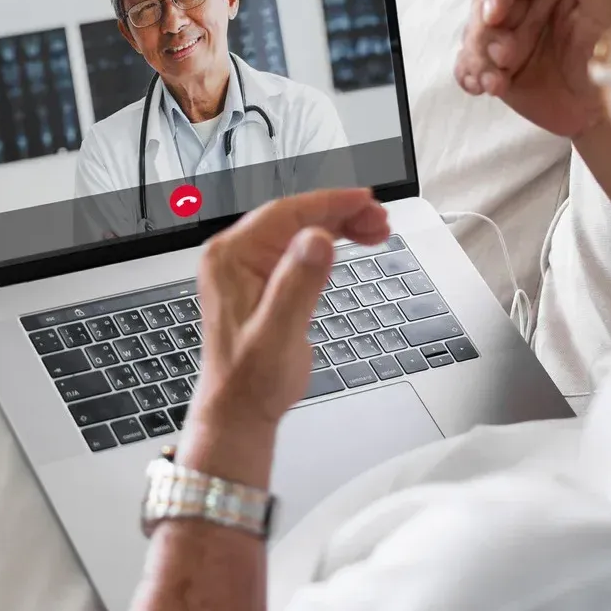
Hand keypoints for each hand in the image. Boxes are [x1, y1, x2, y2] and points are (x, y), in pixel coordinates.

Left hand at [183, 189, 390, 485]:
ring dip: (338, 226)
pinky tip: (351, 243)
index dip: (329, 203)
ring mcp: (248, 267)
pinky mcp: (262, 281)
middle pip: (294, 217)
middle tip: (380, 220)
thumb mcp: (278, 333)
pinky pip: (298, 249)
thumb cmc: (250, 380)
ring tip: (376, 230)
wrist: (239, 410)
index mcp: (230, 258)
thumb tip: (316, 240)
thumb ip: (297, 285)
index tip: (364, 200)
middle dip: (340, 213)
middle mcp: (235, 256)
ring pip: (299, 230)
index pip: (285, 213)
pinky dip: (327, 243)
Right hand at [454, 0, 610, 138]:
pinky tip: (483, 87)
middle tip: (505, 56)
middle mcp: (525, 6)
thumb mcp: (608, 2)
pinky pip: (468, 66)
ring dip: (477, 57)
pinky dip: (469, 75)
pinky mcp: (499, 69)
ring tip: (496, 81)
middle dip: (485, 32)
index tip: (494, 13)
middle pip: (483, 4)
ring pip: (472, 36)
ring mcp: (509, 38)